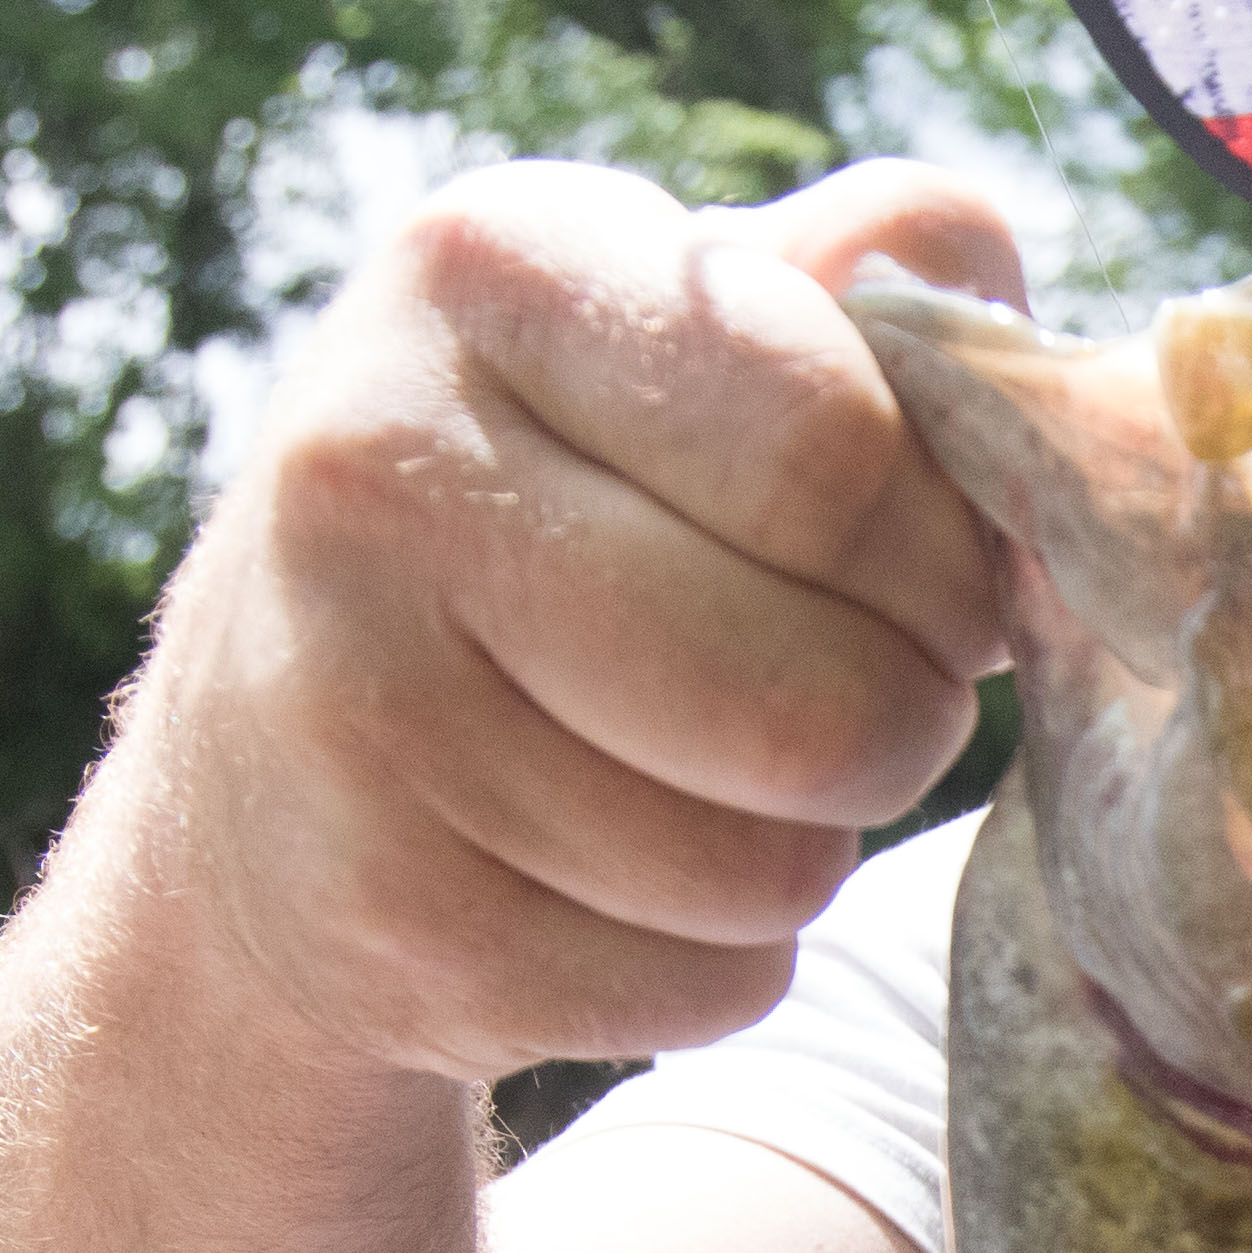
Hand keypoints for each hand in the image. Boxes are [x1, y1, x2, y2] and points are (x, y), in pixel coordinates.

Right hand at [103, 158, 1029, 1083]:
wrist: (264, 774)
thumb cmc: (554, 513)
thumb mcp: (669, 339)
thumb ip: (859, 288)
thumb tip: (988, 285)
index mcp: (489, 267)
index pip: (841, 451)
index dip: (946, 552)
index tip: (929, 575)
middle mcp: (379, 463)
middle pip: (828, 693)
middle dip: (905, 721)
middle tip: (859, 698)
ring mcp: (356, 700)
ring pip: (776, 864)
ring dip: (814, 852)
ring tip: (730, 786)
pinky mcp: (382, 919)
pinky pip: (708, 985)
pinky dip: (726, 961)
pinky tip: (632, 884)